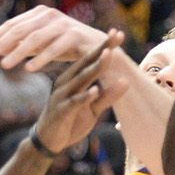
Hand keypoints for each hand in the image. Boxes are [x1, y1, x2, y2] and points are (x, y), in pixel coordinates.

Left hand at [0, 7, 103, 72]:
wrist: (101, 51)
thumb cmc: (69, 48)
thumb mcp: (42, 45)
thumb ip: (22, 45)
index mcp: (39, 14)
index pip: (13, 24)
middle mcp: (49, 15)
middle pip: (20, 29)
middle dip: (2, 43)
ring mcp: (62, 23)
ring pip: (35, 38)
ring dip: (18, 52)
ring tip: (4, 65)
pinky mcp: (75, 34)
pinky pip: (54, 47)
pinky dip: (40, 58)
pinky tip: (28, 69)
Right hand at [34, 34, 123, 153]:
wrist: (48, 141)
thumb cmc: (71, 121)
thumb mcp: (93, 108)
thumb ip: (108, 96)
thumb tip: (126, 81)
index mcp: (74, 77)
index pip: (91, 58)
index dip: (106, 46)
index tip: (119, 33)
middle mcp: (67, 82)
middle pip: (87, 62)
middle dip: (102, 49)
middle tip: (115, 35)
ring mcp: (62, 95)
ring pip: (81, 79)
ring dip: (95, 68)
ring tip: (108, 56)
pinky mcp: (61, 111)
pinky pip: (74, 102)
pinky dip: (84, 97)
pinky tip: (94, 90)